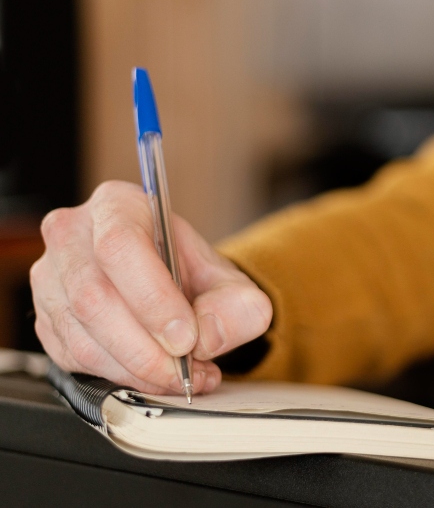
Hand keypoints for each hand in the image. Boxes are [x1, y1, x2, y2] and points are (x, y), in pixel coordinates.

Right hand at [30, 180, 272, 394]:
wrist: (171, 288)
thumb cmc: (192, 275)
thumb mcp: (231, 283)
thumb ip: (236, 305)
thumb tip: (208, 336)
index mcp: (118, 206)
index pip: (120, 245)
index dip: (153, 298)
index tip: (186, 337)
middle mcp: (72, 237)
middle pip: (94, 297)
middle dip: (146, 347)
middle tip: (186, 370)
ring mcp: (51, 280)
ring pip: (82, 336)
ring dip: (137, 369)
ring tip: (183, 376)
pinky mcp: (46, 321)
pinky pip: (75, 359)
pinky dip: (120, 377)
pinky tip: (156, 376)